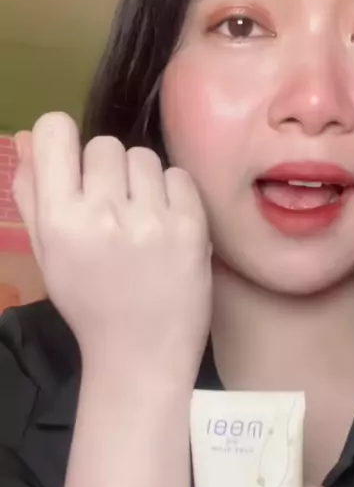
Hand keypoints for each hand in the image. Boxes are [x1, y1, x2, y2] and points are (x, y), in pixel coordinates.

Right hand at [13, 113, 211, 379]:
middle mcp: (103, 213)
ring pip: (143, 156)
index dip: (61, 141)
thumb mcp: (48, 254)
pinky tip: (165, 224)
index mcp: (59, 220)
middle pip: (104, 144)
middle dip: (105, 170)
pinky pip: (179, 176)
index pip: (54, 131)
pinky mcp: (191, 227)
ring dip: (140, 180)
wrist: (142, 355)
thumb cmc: (90, 305)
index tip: (72, 165)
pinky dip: (172, 194)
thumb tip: (29, 137)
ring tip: (140, 219)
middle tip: (111, 208)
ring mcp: (151, 219)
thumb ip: (32, 194)